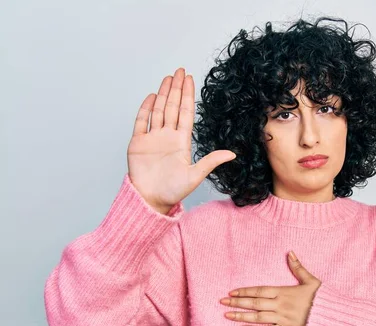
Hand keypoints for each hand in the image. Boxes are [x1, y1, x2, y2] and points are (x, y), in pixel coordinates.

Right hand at [127, 67, 236, 213]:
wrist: (151, 200)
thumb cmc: (173, 192)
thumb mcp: (195, 175)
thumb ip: (211, 161)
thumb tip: (232, 153)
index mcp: (182, 142)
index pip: (185, 113)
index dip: (188, 96)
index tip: (190, 80)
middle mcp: (168, 137)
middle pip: (172, 107)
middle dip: (177, 89)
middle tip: (180, 71)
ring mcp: (152, 138)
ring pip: (158, 110)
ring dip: (163, 94)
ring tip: (168, 78)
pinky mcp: (137, 143)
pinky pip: (141, 121)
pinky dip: (145, 108)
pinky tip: (152, 96)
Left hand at [220, 251, 321, 325]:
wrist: (332, 317)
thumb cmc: (321, 298)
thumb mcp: (311, 280)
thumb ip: (298, 267)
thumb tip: (290, 252)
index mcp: (284, 292)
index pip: (260, 291)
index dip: (245, 291)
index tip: (231, 292)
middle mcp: (280, 305)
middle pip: (254, 303)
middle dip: (237, 303)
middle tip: (222, 302)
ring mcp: (282, 319)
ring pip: (257, 317)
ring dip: (241, 316)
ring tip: (227, 315)